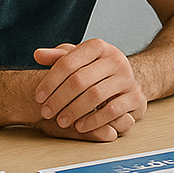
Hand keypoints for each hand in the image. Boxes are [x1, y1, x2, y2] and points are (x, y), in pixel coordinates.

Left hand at [33, 40, 148, 136]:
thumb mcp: (79, 59)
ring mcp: (127, 78)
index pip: (68, 63)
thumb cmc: (97, 70)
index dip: (50, 81)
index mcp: (98, 46)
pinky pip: (111, 111)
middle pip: (79, 80)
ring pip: (95, 95)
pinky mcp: (136, 97)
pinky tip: (80, 126)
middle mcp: (115, 59)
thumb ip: (58, 57)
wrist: (130, 80)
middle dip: (59, 99)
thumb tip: (37, 55)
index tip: (38, 97)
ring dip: (74, 111)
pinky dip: (93, 120)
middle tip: (46, 113)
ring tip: (61, 121)